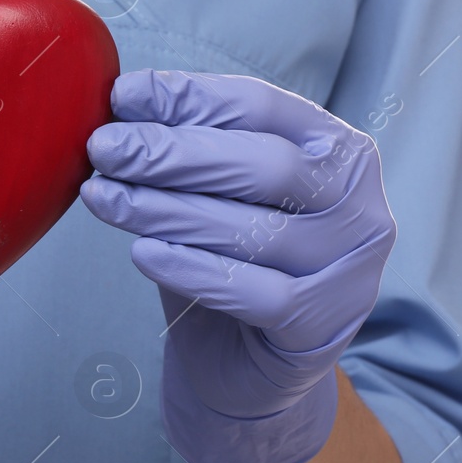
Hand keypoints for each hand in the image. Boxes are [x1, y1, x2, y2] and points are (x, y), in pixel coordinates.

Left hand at [80, 69, 395, 462]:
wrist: (247, 367)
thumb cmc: (229, 262)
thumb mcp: (215, 195)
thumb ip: (188, 149)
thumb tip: (124, 103)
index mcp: (339, 153)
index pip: (262, 109)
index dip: (189, 97)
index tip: (123, 95)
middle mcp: (358, 206)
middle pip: (263, 164)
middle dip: (172, 152)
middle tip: (104, 148)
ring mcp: (349, 270)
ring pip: (253, 229)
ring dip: (165, 208)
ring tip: (104, 197)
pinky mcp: (321, 327)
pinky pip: (250, 292)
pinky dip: (190, 268)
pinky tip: (142, 252)